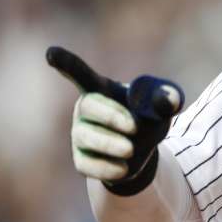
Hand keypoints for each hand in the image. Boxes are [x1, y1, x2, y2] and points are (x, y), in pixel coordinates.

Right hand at [47, 46, 183, 194]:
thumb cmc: (148, 120)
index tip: (51, 53)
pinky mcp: (82, 160)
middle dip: (111, 116)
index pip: (81, 74)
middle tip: (135, 127)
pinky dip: (106, 168)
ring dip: (109, 143)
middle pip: (88, 106)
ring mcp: (80, 135)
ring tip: (130, 150)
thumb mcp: (162, 108)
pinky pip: (87, 165)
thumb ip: (168, 100)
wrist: (142, 153)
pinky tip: (124, 168)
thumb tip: (171, 100)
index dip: (66, 63)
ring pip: (85, 137)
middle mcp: (85, 111)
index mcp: (102, 90)